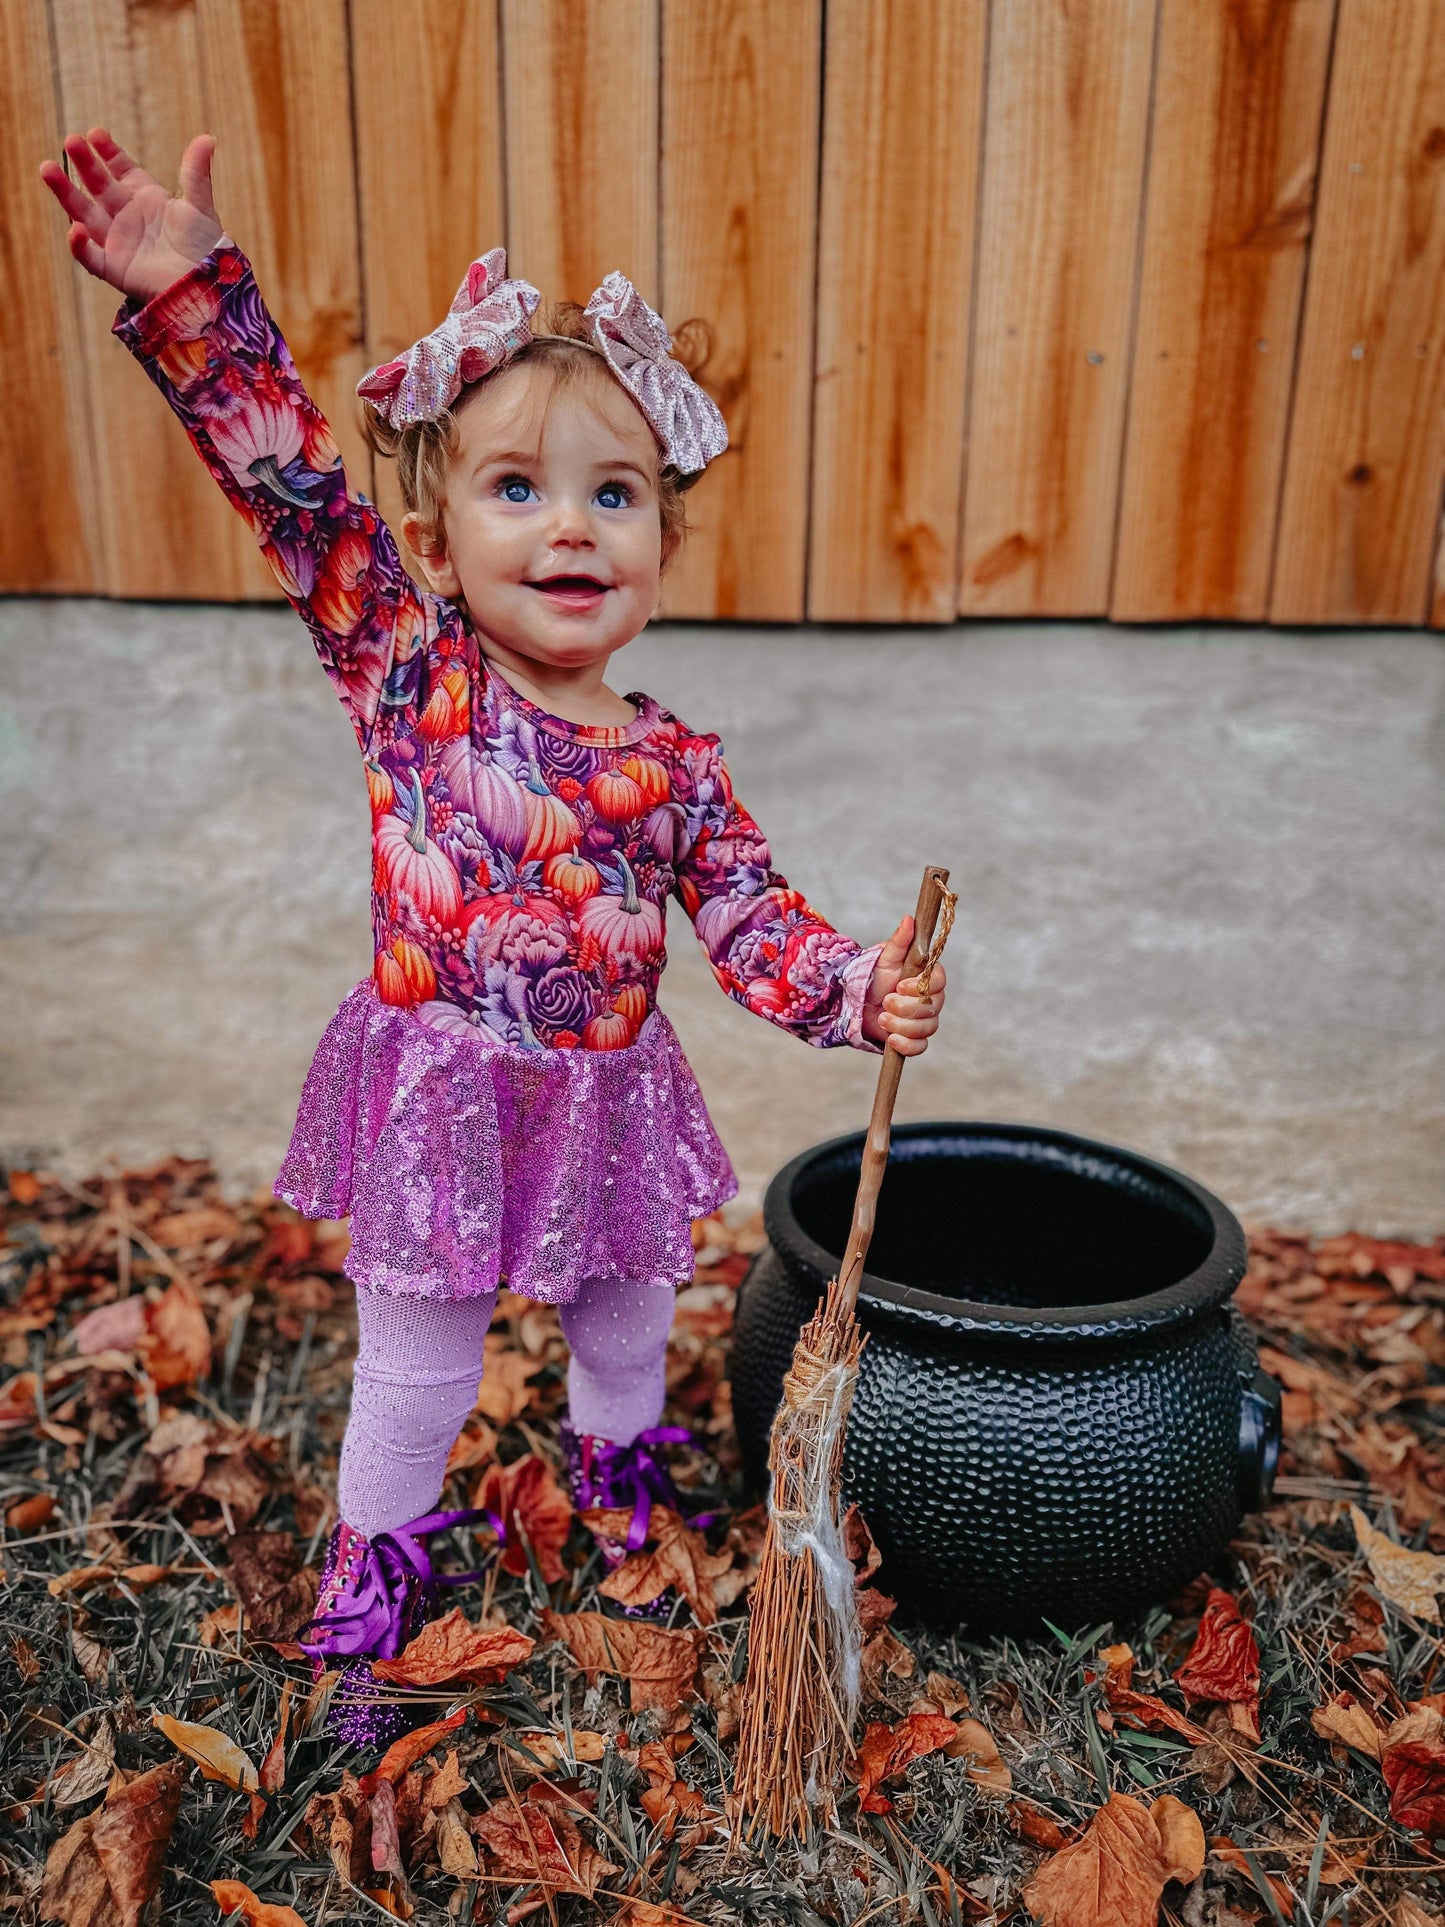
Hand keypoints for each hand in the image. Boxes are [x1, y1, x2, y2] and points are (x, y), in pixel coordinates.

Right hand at [40, 126, 222, 304]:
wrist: (210, 288)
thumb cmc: (207, 250)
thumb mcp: (200, 207)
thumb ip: (195, 174)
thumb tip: (207, 138)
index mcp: (148, 200)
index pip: (122, 170)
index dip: (108, 152)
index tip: (95, 134)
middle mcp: (128, 218)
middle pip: (99, 186)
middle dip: (84, 164)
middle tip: (71, 141)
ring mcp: (119, 243)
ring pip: (84, 214)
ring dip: (65, 193)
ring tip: (47, 169)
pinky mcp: (115, 269)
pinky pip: (90, 257)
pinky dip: (79, 245)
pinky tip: (74, 229)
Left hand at [861, 915, 947, 1056]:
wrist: (856, 1002)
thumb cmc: (873, 976)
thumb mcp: (884, 957)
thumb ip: (899, 941)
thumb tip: (909, 919)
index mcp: (927, 977)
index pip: (939, 982)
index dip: (921, 986)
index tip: (899, 985)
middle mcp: (931, 999)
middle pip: (933, 1008)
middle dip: (906, 1007)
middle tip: (885, 1001)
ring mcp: (924, 1020)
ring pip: (926, 1028)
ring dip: (901, 1024)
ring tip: (882, 1017)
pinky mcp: (913, 1039)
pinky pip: (919, 1047)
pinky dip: (905, 1044)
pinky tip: (890, 1038)